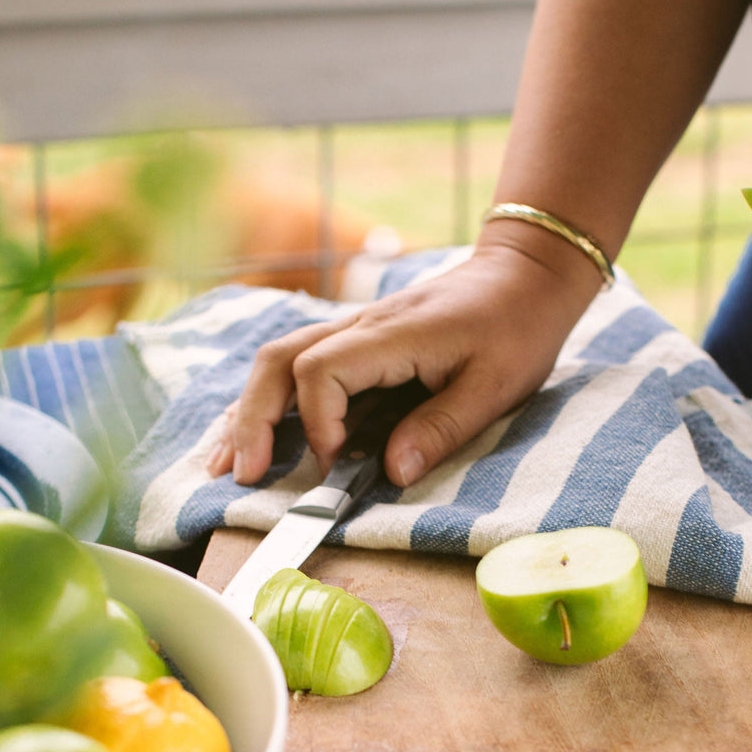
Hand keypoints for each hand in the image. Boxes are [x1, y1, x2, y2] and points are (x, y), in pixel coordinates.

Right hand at [205, 240, 596, 487]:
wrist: (524, 276)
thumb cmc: (516, 328)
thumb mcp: (495, 386)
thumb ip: (441, 428)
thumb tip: (391, 473)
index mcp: (392, 335)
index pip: (320, 371)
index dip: (317, 423)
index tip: (337, 465)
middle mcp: (360, 327)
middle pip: (279, 361)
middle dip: (253, 420)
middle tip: (242, 475)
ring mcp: (353, 331)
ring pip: (278, 360)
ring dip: (249, 412)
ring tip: (226, 465)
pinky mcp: (357, 344)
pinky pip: (297, 365)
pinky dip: (270, 402)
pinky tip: (255, 436)